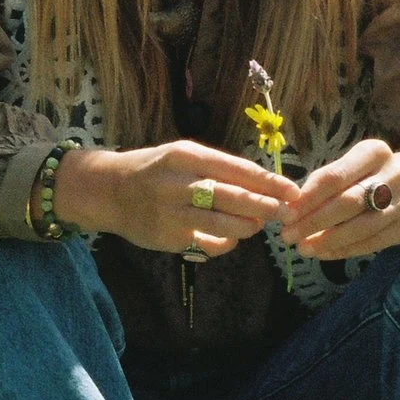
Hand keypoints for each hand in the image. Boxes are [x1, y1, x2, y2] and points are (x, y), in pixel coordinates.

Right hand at [56, 141, 296, 258]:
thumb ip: (219, 168)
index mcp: (186, 156)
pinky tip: (232, 238)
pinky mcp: (167, 237)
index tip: (292, 190)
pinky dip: (226, 243)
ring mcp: (172, 212)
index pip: (237, 169)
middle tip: (288, 213)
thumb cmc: (156, 170)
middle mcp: (178, 182)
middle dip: (266, 206)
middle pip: (234, 197)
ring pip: (224, 224)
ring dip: (249, 226)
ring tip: (259, 225)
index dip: (269, 182)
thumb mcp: (183, 156)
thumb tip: (265, 184)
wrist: (107, 191)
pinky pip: (207, 244)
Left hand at [275, 142, 399, 263]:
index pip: (335, 176)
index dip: (308, 198)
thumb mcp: (344, 168)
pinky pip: (372, 243)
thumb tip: (289, 210)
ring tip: (303, 248)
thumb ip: (319, 185)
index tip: (286, 215)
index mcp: (375, 152)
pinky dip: (344, 250)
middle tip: (288, 236)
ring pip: (362, 227)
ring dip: (328, 240)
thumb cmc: (362, 177)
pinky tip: (323, 253)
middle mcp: (396, 174)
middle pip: (349, 202)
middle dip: (314, 221)